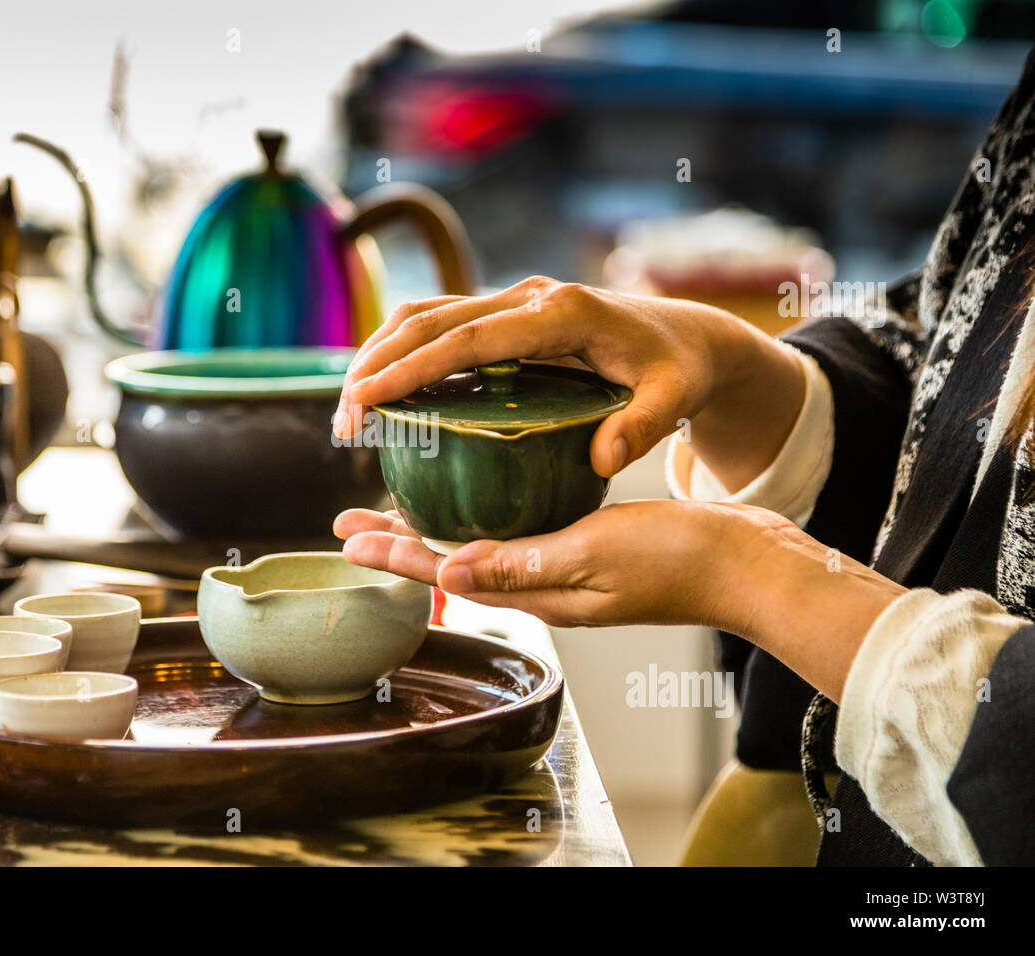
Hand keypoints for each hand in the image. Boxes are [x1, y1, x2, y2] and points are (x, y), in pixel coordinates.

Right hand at [333, 276, 804, 488]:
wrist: (687, 334)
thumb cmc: (678, 370)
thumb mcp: (674, 398)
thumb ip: (646, 426)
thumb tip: (604, 459)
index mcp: (559, 312)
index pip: (470, 336)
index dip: (413, 364)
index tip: (367, 396)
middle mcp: (527, 297)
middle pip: (430, 319)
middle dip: (377, 363)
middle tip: (344, 418)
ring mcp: (512, 301)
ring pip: (425, 317)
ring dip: (380, 356)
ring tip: (350, 412)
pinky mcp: (504, 316)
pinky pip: (441, 328)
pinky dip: (403, 355)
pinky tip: (384, 396)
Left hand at [334, 499, 773, 629]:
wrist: (746, 563)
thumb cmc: (679, 560)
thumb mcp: (593, 554)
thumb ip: (521, 563)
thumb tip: (446, 572)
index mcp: (539, 591)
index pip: (449, 572)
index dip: (396, 555)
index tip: (348, 538)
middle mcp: (544, 585)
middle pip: (454, 562)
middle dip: (400, 544)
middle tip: (351, 524)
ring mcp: (566, 569)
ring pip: (482, 550)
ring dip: (435, 531)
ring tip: (395, 513)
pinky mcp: (588, 548)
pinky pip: (519, 536)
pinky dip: (485, 519)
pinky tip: (480, 500)